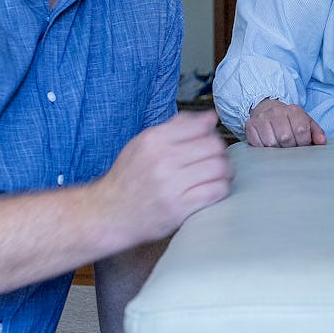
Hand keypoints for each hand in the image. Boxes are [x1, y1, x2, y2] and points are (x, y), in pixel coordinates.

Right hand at [99, 109, 232, 242]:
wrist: (109, 214)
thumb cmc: (128, 179)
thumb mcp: (141, 144)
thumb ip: (175, 128)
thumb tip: (209, 117)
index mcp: (153, 139)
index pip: (201, 126)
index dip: (210, 133)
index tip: (209, 142)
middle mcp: (162, 159)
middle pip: (214, 146)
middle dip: (220, 153)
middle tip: (215, 161)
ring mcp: (171, 184)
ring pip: (219, 168)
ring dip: (224, 172)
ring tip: (216, 176)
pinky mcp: (179, 207)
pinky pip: (216, 191)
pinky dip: (221, 189)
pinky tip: (212, 190)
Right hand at [243, 98, 326, 147]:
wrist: (266, 108)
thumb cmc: (288, 120)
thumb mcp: (305, 122)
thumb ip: (316, 132)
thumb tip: (322, 141)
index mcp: (293, 110)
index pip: (301, 130)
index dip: (303, 142)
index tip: (301, 144)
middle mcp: (276, 112)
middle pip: (286, 138)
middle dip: (290, 147)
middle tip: (289, 146)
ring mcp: (262, 118)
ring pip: (271, 143)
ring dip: (277, 149)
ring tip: (279, 145)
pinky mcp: (250, 125)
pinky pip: (257, 144)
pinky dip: (263, 148)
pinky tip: (267, 143)